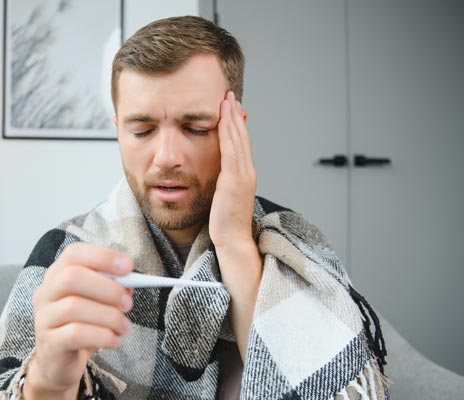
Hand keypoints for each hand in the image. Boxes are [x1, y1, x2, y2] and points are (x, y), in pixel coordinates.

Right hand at [30, 243, 133, 393]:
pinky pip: (76, 334)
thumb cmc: (81, 327)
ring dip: (109, 316)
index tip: (128, 266)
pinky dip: (102, 336)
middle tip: (128, 303)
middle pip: (72, 277)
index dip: (102, 256)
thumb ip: (111, 289)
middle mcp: (46, 293)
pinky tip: (113, 340)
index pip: (74, 254)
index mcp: (57, 275)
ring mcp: (44, 318)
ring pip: (75, 307)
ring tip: (124, 327)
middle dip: (107, 288)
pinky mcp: (49, 343)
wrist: (59, 363)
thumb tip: (129, 283)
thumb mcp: (96, 304)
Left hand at [208, 90, 257, 250]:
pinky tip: (222, 120)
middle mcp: (247, 171)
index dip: (236, 124)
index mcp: (245, 174)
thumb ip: (222, 181)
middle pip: (242, 136)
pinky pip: (231, 151)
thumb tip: (216, 173)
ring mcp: (243, 175)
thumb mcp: (224, 196)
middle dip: (235, 115)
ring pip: (238, 140)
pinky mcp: (234, 180)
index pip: (241, 143)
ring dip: (232, 118)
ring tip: (226, 101)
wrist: (233, 239)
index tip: (231, 107)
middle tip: (229, 96)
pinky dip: (227, 133)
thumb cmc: (226, 222)